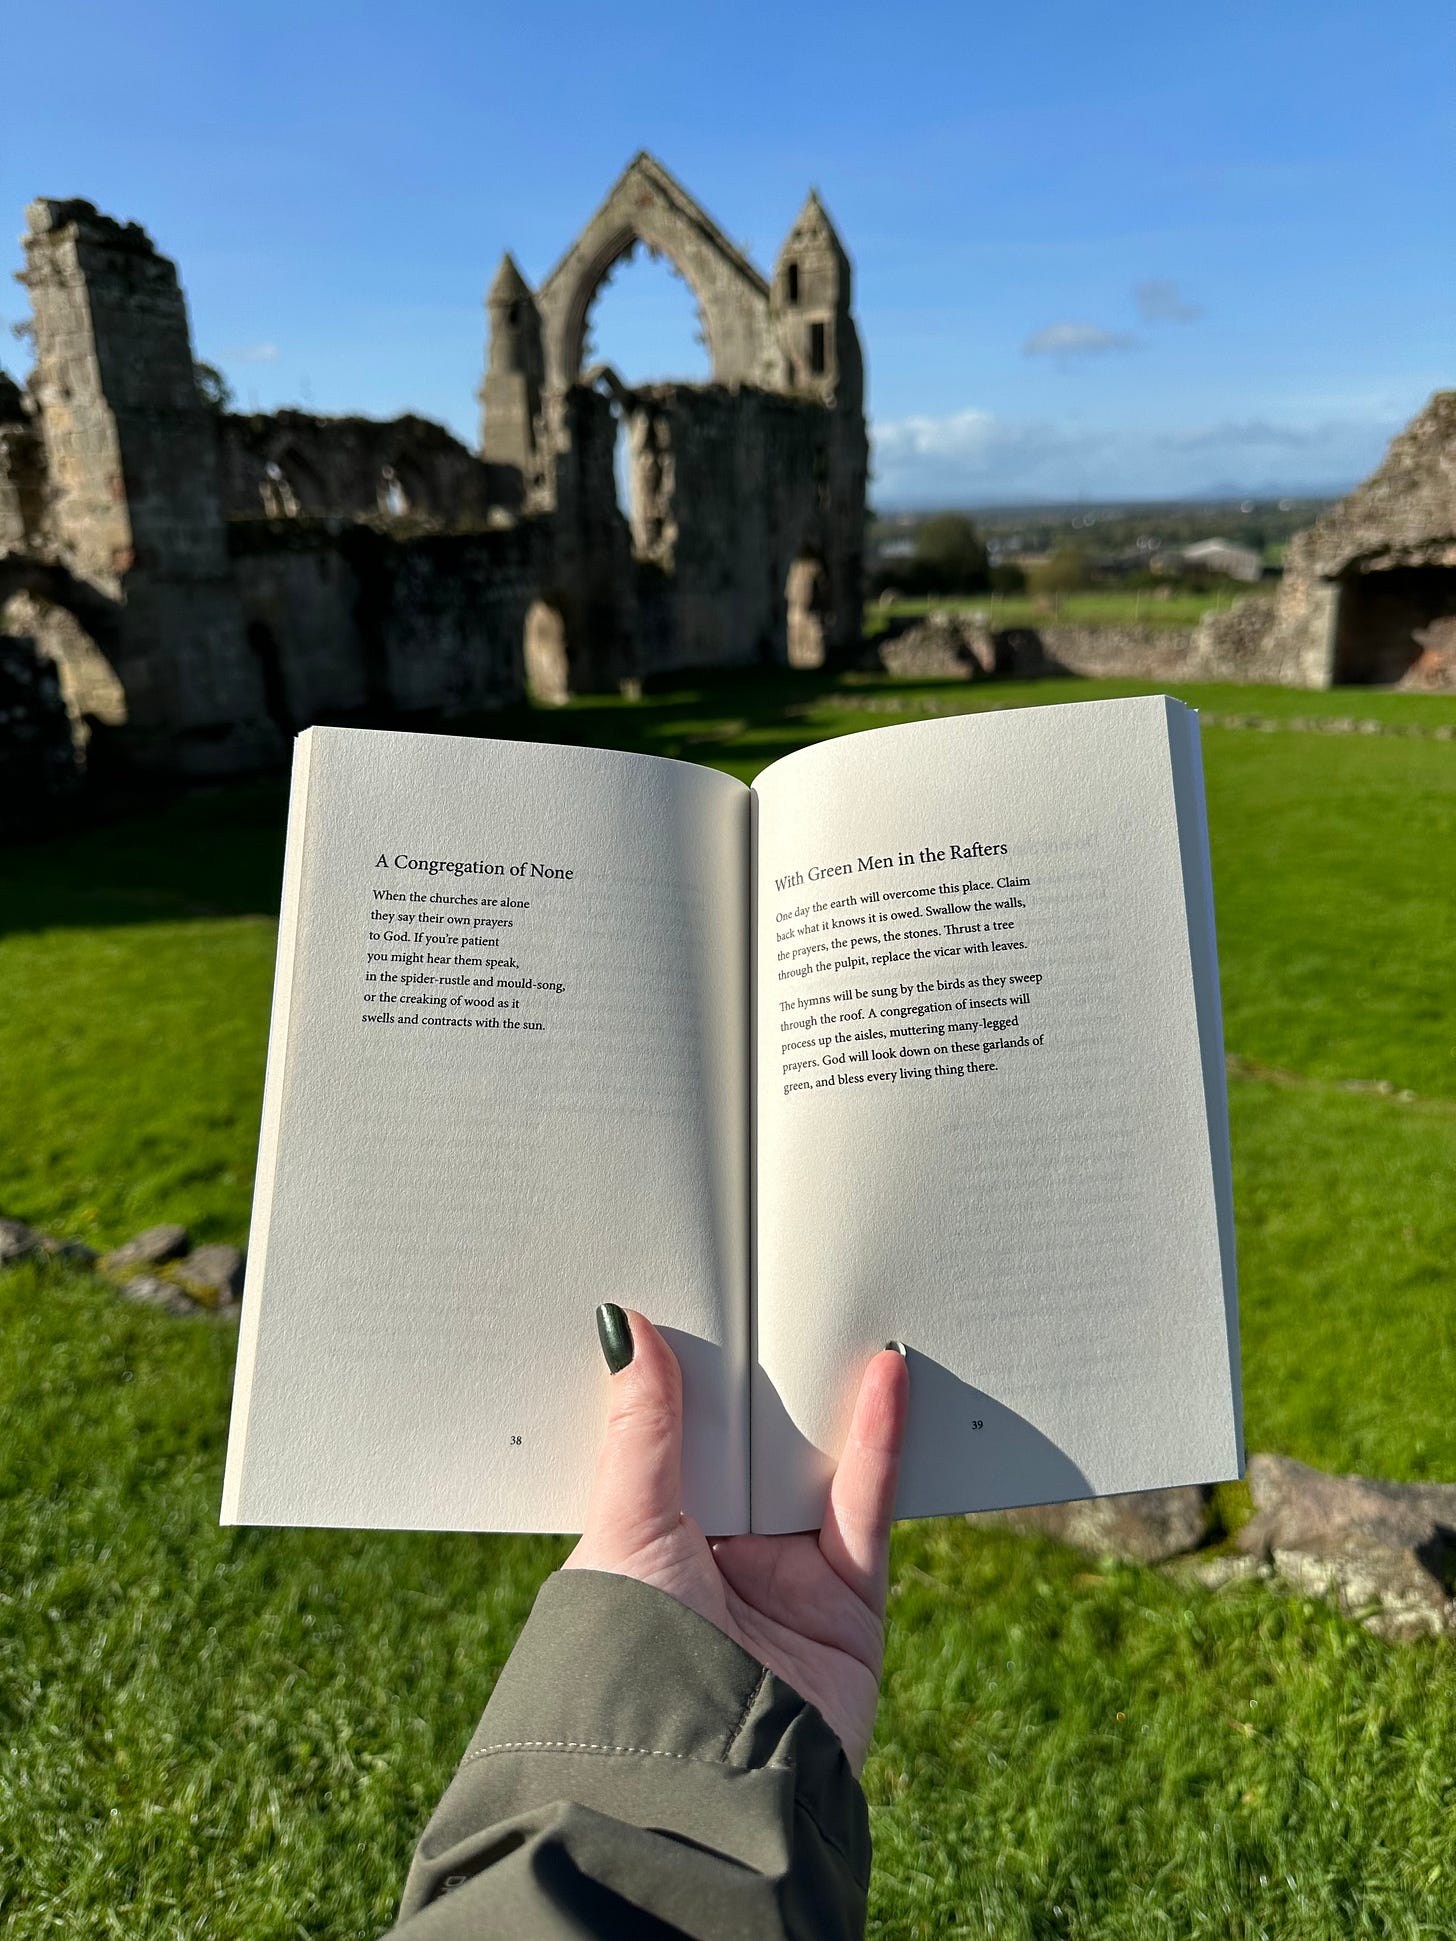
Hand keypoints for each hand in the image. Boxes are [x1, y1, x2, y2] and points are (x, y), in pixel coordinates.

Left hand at [564, 1307, 908, 1772]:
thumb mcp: (627, 1525)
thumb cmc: (632, 1659)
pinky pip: (867, 1507)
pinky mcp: (848, 1604)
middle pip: (752, 1450)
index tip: (697, 1302)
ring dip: (825, 1399)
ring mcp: (784, 1581)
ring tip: (834, 1309)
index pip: (675, 1444)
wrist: (703, 1781)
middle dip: (761, 1381)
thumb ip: (642, 1430)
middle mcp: (715, 1561)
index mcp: (647, 1544)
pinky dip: (881, 1440)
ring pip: (813, 1469)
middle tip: (771, 1283)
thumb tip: (623, 1324)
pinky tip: (887, 1374)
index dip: (688, 1381)